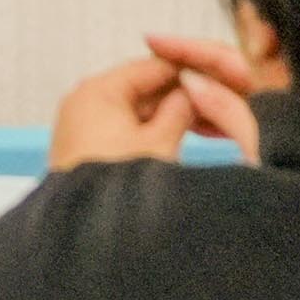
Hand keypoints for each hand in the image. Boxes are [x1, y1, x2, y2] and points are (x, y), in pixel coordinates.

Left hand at [48, 33, 258, 168]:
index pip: (149, 67)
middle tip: (217, 108)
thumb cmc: (118, 188)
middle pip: (141, 89)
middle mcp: (83, 101)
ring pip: (135, 112)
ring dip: (168, 118)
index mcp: (97, 91)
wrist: (85, 233)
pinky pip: (123, 130)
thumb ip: (180, 111)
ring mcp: (81, 126)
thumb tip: (192, 91)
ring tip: (208, 128)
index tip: (216, 78)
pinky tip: (178, 141)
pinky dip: (150, 134)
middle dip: (179, 99)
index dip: (186, 72)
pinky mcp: (85, 149)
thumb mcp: (160, 144)